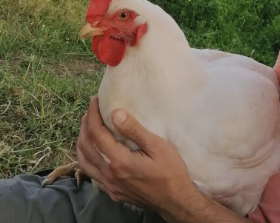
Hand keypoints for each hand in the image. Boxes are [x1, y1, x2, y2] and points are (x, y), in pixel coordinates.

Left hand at [76, 97, 196, 215]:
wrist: (175, 201)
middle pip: (86, 147)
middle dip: (85, 125)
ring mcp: (109, 186)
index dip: (93, 115)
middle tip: (90, 110)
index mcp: (118, 161)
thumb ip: (135, 130)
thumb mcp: (157, 146)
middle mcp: (109, 174)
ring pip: (84, 162)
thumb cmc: (170, 171)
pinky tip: (95, 151)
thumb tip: (115, 113)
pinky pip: (92, 173)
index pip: (97, 134)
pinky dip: (87, 158)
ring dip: (82, 142)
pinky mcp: (112, 192)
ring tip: (88, 127)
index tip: (94, 100)